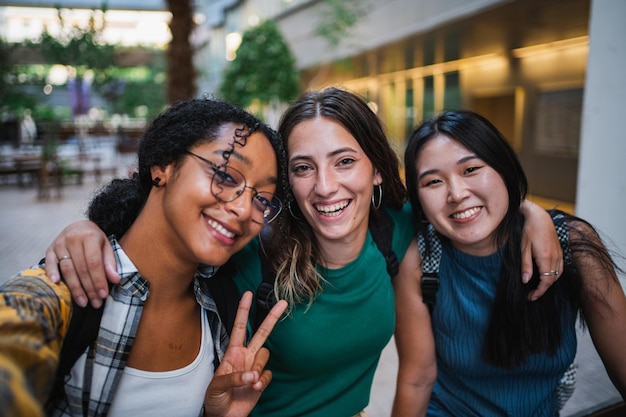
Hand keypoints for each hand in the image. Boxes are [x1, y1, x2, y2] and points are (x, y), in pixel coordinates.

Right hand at [44, 220, 118, 307]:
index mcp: (90, 236)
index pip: (94, 263)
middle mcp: (73, 239)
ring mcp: (59, 243)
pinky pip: (49, 263)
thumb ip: (110, 263)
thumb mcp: (106, 247)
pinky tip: (57, 284)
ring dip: (75, 288)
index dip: (99, 280)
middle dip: (89, 288)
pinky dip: (52, 273)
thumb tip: (115, 280)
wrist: (79, 226)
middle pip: (81, 268)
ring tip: (83, 302)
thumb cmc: (95, 240)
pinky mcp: (50, 249)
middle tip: (95, 303)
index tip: (103, 295)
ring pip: (67, 269)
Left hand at [203, 291, 286, 416]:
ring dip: (259, 368)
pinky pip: (268, 375)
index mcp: (232, 352)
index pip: (239, 327)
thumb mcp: (216, 386)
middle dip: (271, 318)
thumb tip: (251, 375)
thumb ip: (233, 378)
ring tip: (250, 382)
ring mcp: (254, 368)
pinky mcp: (261, 381)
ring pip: (265, 355)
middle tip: (282, 304)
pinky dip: (262, 382)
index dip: (243, 310)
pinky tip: (254, 389)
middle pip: (262, 333)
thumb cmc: (214, 399)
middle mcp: (245, 356)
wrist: (223, 416)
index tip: (248, 294)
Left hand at [520, 201, 562, 300]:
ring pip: (557, 275)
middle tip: (531, 294)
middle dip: (542, 289)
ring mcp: (560, 254)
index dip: (539, 292)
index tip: (530, 297)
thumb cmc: (528, 230)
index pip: (546, 282)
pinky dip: (554, 275)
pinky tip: (546, 275)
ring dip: (549, 283)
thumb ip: (525, 265)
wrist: (539, 217)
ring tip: (537, 287)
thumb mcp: (523, 248)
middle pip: (552, 280)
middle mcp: (555, 258)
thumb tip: (526, 281)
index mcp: (545, 258)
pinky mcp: (560, 251)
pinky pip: (560, 268)